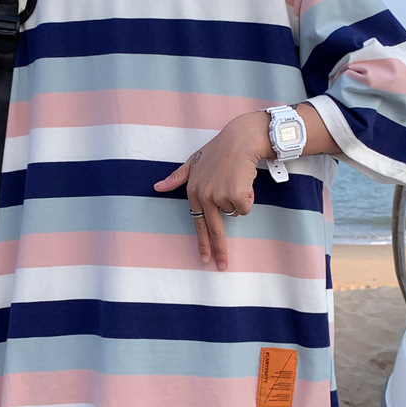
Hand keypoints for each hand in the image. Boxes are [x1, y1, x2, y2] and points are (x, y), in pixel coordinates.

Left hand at [154, 112, 271, 270]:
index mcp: (193, 191)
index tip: (205, 258)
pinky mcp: (235, 195)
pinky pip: (245, 208)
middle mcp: (204, 196)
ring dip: (239, 200)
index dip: (202, 243)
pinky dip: (248, 197)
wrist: (239, 140)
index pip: (197, 223)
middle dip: (219, 251)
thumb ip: (177, 177)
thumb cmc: (219, 150)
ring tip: (237, 180)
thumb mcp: (193, 162)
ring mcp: (219, 196)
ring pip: (234, 213)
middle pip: (213, 230)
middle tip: (222, 266)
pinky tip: (244, 181)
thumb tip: (157, 187)